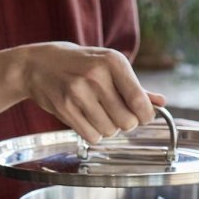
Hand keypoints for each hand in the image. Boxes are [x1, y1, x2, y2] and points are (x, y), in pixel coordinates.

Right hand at [18, 42, 166, 142]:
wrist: (37, 64)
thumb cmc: (79, 65)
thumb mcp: (108, 66)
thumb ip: (135, 87)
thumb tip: (161, 103)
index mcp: (114, 62)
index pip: (141, 103)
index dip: (145, 116)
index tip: (140, 115)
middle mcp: (97, 75)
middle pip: (127, 122)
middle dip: (125, 123)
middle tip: (115, 114)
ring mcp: (79, 92)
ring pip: (110, 131)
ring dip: (107, 128)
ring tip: (97, 113)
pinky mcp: (65, 107)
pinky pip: (91, 136)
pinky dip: (92, 134)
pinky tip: (86, 119)